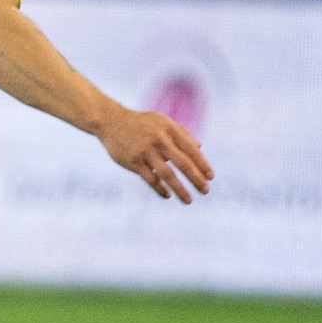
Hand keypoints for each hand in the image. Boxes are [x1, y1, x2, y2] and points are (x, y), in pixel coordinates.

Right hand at [96, 105, 213, 203]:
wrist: (111, 121)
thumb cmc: (141, 123)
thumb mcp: (162, 121)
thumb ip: (182, 133)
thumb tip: (199, 149)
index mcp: (169, 129)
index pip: (191, 150)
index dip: (202, 165)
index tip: (210, 178)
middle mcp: (159, 140)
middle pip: (182, 163)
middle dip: (196, 179)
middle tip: (206, 191)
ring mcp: (145, 151)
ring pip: (167, 174)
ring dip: (179, 189)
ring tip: (188, 200)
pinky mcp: (133, 161)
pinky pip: (150, 178)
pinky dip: (160, 188)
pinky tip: (167, 195)